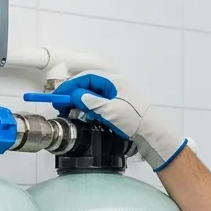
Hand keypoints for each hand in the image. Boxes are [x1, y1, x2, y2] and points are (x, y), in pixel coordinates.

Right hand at [50, 73, 188, 171]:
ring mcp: (116, 94)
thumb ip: (90, 101)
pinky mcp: (117, 104)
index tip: (59, 96)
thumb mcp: (109, 110)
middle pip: (88, 84)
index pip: (86, 78)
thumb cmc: (134, 120)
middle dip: (73, 93)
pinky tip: (86, 115)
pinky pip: (98, 101)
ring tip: (71, 111)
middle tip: (62, 105)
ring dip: (80, 101)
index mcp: (113, 81)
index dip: (70, 86)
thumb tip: (75, 95)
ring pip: (92, 93)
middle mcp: (114, 84)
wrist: (151, 132)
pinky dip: (89, 106)